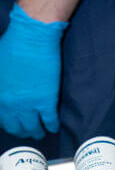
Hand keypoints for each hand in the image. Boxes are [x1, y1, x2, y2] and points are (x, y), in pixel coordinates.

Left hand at [0, 4, 66, 139]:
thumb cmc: (11, 45)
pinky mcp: (47, 101)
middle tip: (26, 130)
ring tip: (40, 132)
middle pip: (16, 126)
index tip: (12, 123)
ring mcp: (29, 105)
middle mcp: (10, 105)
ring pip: (33, 127)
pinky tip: (53, 126)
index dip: (7, 123)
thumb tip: (3, 89)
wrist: (31, 38)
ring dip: (36, 132)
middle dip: (21, 130)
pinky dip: (52, 125)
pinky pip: (49, 120)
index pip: (0, 119)